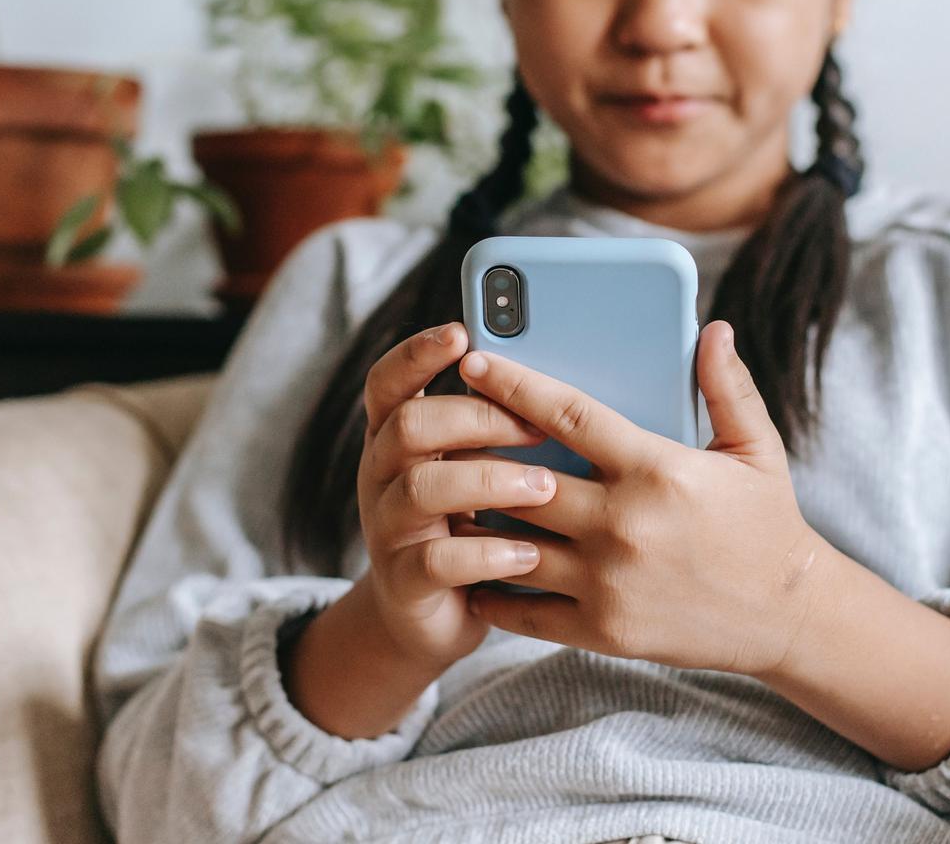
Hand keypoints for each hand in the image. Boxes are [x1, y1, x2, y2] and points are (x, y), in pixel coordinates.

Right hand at [355, 320, 559, 670]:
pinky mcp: (404, 583)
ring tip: (544, 487)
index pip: (389, 381)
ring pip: (421, 488)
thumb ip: (501, 428)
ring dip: (488, 480)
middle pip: (409, 425)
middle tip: (534, 428)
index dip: (418, 354)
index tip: (462, 332)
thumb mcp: (480, 469)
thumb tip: (567, 372)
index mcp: (397, 438)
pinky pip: (436, 560)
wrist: (437, 618)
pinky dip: (487, 553)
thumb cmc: (479, 526)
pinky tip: (528, 554)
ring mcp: (387, 530)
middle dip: (475, 418)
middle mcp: (382, 476)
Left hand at [452, 319, 832, 677]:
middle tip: (442, 432)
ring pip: (511, 544)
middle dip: (476, 453)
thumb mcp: (756, 449)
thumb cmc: (767, 526)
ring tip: (447, 495)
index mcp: (657, 470)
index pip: (567, 415)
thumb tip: (713, 328)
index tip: (474, 362)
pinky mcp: (601, 629)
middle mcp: (625, 524)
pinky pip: (523, 608)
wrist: (789, 618)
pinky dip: (489, 587)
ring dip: (475, 519)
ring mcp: (608, 582)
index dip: (513, 385)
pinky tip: (469, 565)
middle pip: (522, 481)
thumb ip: (727, 387)